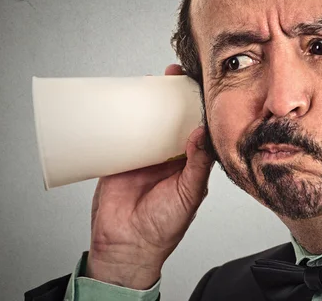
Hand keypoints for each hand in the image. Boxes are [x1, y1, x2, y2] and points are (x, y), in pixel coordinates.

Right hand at [85, 64, 214, 289]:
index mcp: (189, 163)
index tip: (196, 84)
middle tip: (170, 75)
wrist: (126, 247)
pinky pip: (120, 133)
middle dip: (172, 96)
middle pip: (171, 119)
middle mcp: (168, 156)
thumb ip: (198, 166)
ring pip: (147, 122)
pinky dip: (120, 119)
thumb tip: (202, 133)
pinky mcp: (119, 159)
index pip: (196, 127)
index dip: (197, 106)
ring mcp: (143, 156)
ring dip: (148, 103)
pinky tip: (121, 102)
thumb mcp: (188, 195)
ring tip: (148, 81)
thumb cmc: (163, 228)